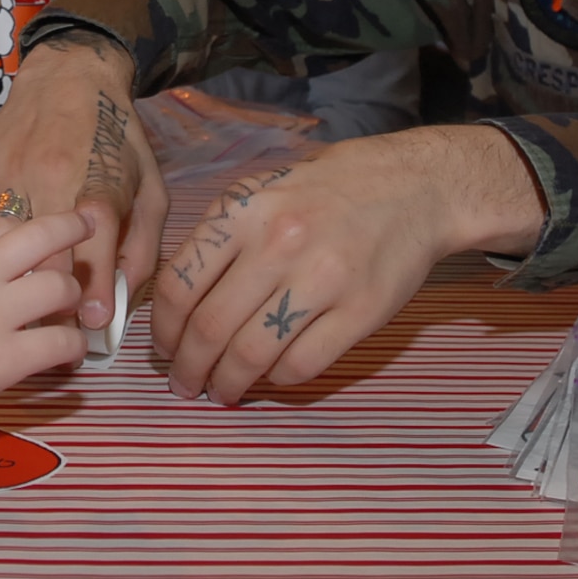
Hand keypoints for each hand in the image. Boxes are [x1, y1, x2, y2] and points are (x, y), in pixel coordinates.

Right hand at [0, 30, 167, 330]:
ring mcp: (6, 177)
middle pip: (41, 256)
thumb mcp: (150, 186)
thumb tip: (123, 296)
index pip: (93, 251)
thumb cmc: (116, 136)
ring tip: (16, 307)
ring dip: (9, 281)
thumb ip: (143, 244)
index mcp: (94, 183)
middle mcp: (48, 181)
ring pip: (1, 246)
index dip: (92, 294)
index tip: (91, 323)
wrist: (70, 76)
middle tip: (55, 321)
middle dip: (49, 298)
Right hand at [0, 207, 95, 578]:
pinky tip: (68, 350)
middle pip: (42, 237)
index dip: (23, 228)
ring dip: (71, 293)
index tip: (32, 240)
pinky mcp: (7, 359)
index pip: (1, 222)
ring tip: (70, 305)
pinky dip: (71, 345)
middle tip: (88, 226)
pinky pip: (58, 343)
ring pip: (58, 287)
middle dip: (71, 226)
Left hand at [152, 126, 544, 403]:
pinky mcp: (362, 310)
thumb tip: (178, 302)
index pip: (181, 286)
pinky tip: (271, 377)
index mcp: (244, 212)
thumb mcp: (263, 191)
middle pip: (211, 328)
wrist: (414, 186)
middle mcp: (279, 243)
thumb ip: (220, 236)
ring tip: (222, 392)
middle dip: (189, 368)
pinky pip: (304, 364)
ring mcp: (323, 279)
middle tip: (185, 385)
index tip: (164, 351)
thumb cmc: (329, 189)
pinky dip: (279, 380)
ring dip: (229, 383)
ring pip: (254, 354)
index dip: (164, 330)